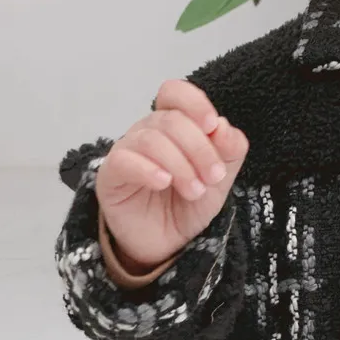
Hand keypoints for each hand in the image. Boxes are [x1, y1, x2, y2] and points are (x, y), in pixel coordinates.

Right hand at [96, 80, 248, 271]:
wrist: (166, 245)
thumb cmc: (187, 206)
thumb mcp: (219, 180)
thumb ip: (229, 151)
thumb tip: (224, 126)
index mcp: (172, 126)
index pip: (174, 93)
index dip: (194, 102)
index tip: (213, 125)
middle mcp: (146, 133)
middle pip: (170, 120)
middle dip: (199, 148)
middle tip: (213, 178)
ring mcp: (126, 153)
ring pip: (150, 139)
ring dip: (180, 165)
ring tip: (195, 191)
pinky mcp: (110, 176)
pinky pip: (124, 160)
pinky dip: (147, 169)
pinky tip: (163, 183)